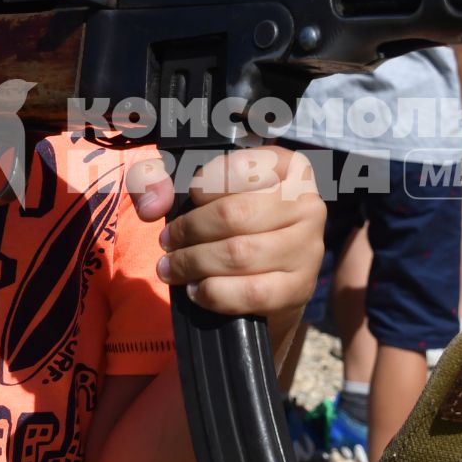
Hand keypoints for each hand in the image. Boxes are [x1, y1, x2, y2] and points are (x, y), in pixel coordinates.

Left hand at [130, 148, 324, 316]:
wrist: (268, 281)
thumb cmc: (232, 226)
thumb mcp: (197, 191)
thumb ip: (161, 180)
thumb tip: (152, 205)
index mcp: (289, 168)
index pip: (241, 168)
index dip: (204, 185)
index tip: (191, 198)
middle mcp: (308, 204)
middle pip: (235, 214)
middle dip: (189, 230)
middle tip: (168, 242)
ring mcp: (308, 248)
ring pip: (239, 254)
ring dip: (193, 263)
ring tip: (172, 267)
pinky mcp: (299, 288)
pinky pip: (250, 291)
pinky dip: (214, 293)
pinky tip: (196, 290)